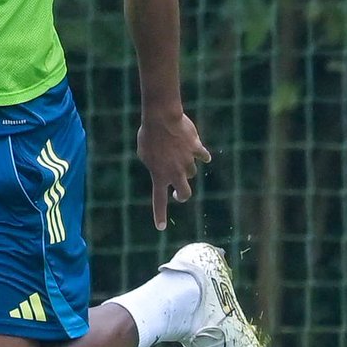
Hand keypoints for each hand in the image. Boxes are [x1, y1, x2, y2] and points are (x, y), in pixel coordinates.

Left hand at [137, 111, 210, 231]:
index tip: (161, 227)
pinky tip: (203, 155)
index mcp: (159, 176)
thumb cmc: (148, 135)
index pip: (159, 201)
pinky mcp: (196, 149)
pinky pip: (203, 155)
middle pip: (185, 193)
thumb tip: (164, 168)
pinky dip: (202, 155)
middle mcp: (175, 172)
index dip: (159, 215)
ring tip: (180, 158)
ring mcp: (188, 161)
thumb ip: (153, 165)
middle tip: (178, 194)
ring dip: (187, 168)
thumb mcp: (144, 154)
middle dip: (182, 195)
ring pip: (192, 171)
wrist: (162, 120)